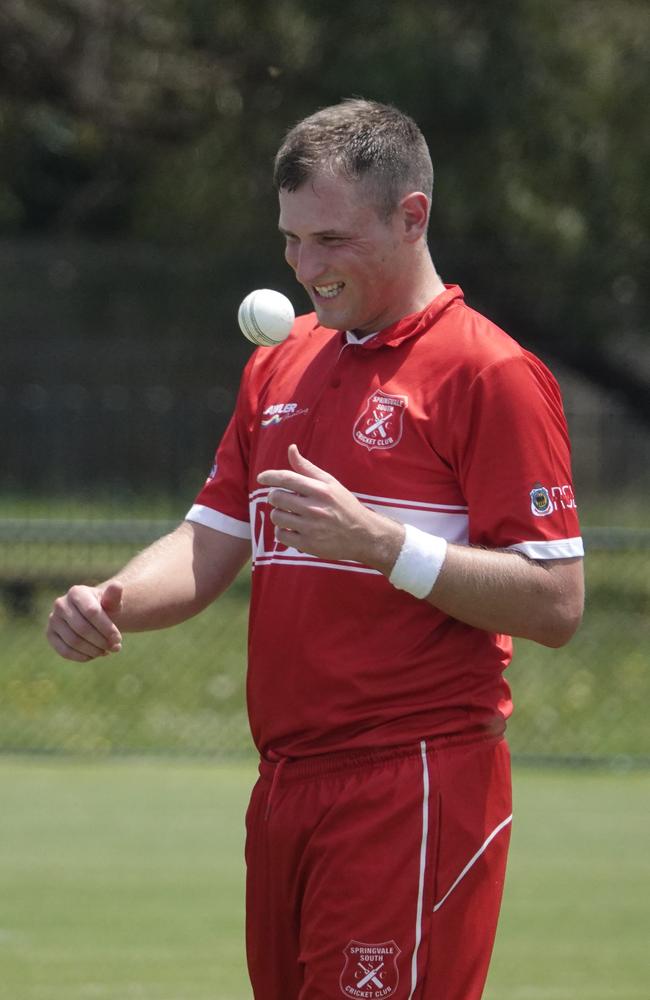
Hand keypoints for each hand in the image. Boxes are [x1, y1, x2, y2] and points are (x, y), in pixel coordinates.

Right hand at [46, 580, 123, 661]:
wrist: (92, 615)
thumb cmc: (104, 608)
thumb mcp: (112, 602)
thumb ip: (114, 596)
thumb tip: (117, 586)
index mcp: (76, 592)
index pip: (91, 612)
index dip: (106, 628)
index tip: (118, 638)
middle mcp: (60, 604)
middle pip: (82, 629)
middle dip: (101, 641)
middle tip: (114, 648)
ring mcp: (53, 619)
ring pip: (73, 641)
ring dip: (93, 650)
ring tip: (106, 651)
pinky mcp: (50, 634)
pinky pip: (64, 651)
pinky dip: (81, 656)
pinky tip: (93, 655)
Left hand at [257, 444, 402, 570]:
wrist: (363, 535)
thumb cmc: (344, 506)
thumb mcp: (330, 483)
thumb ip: (307, 468)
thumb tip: (291, 448)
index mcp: (320, 490)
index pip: (287, 478)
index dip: (269, 476)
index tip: (261, 477)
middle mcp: (315, 508)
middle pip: (277, 498)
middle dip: (275, 497)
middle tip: (282, 499)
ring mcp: (311, 527)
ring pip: (277, 517)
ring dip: (278, 515)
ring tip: (289, 515)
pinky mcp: (308, 545)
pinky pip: (281, 536)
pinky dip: (281, 532)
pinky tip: (290, 529)